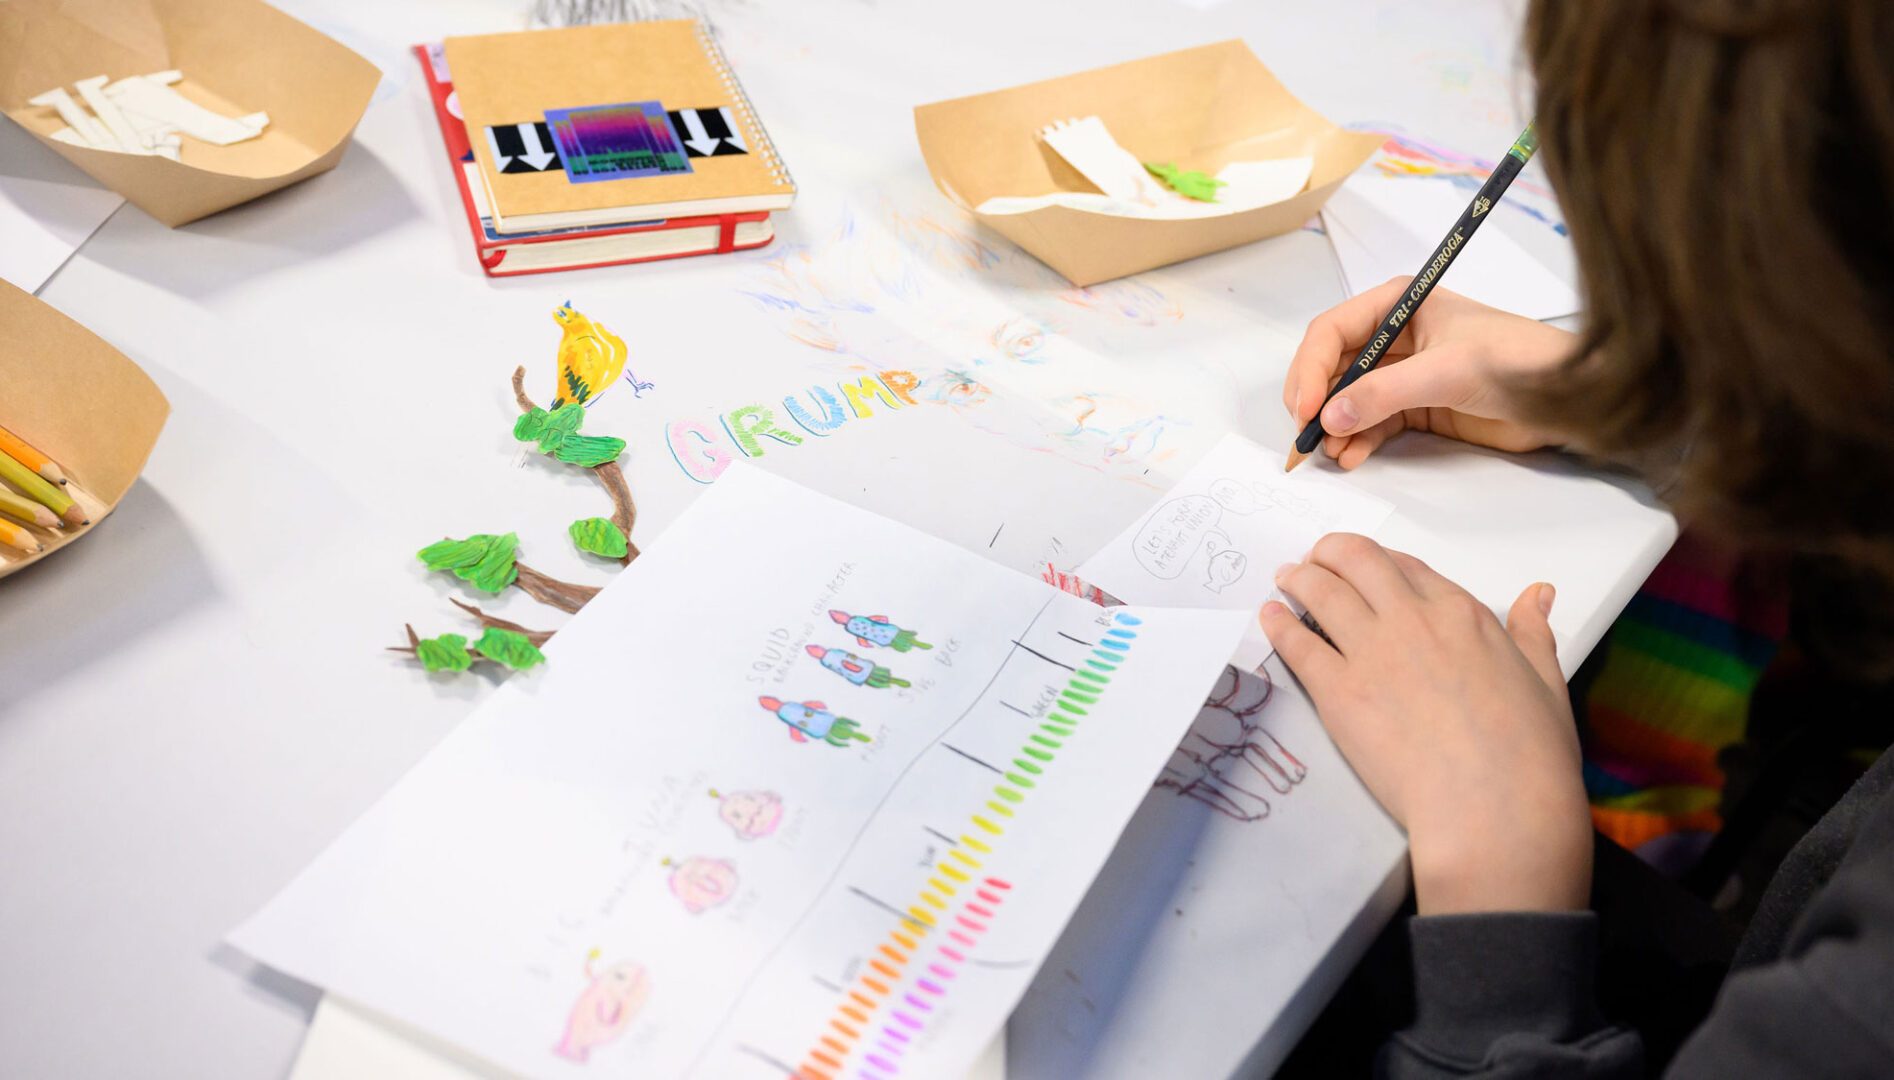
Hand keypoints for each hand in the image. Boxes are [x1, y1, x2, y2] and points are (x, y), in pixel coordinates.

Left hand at [1258, 534, 1591, 914]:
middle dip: (1329, 553)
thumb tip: (1537, 594)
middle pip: (1357, 562)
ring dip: (1299, 577)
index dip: (1379, 560)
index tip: (1363, 565)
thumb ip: (1533, 634)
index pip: (1408, 567)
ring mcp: (1372, 653)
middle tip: (1313, 559)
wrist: (1493, 807)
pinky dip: (1279, 625)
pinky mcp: (1339, 693)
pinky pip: (1298, 645)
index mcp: (1464, 615)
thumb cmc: (1529, 756)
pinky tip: (1269, 617)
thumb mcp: (1546, 683)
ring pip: (1322, 592)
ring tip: (1286, 578)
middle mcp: (1413, 621)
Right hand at [1283, 279, 1577, 468]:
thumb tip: (1331, 418)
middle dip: (1317, 401)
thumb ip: (1385, 394)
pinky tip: (1353, 456)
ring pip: (1348, 400)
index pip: (1332, 331)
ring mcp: (1403, 373)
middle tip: (1307, 435)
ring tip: (1333, 453)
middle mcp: (1394, 337)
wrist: (1568, 396)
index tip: (1305, 407)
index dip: (1311, 369)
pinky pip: (1371, 423)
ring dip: (1335, 427)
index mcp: (1398, 305)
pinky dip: (1358, 441)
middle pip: (1333, 367)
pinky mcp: (1416, 407)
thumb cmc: (1518, 360)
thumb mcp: (1447, 371)